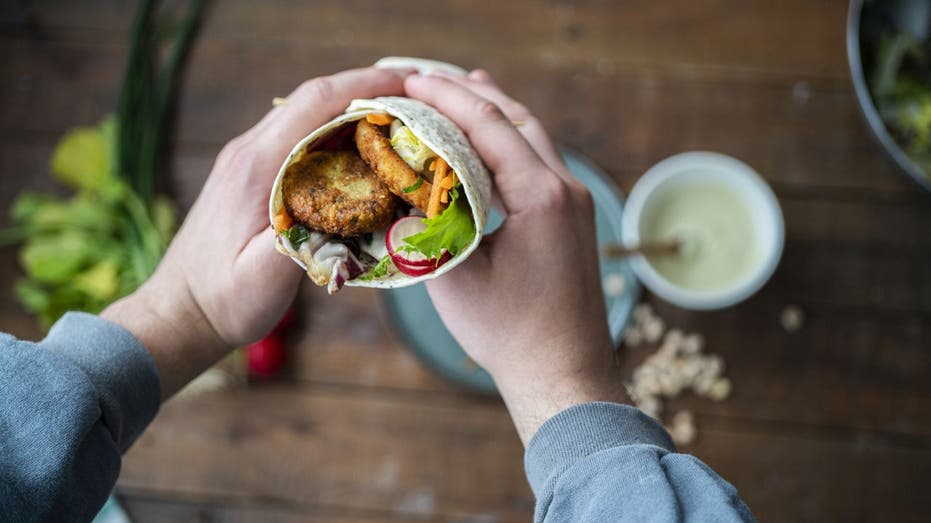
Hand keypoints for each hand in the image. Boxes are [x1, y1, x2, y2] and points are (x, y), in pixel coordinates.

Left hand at [103, 67, 409, 398]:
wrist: (182, 309)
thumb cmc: (222, 299)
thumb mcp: (261, 279)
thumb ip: (300, 242)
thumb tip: (350, 212)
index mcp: (257, 166)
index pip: (315, 103)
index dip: (366, 86)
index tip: (410, 83)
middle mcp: (251, 150)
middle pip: (315, 98)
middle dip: (369, 88)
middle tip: (420, 97)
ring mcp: (250, 157)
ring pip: (308, 113)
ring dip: (355, 106)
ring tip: (403, 116)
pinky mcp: (255, 171)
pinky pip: (301, 134)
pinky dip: (339, 129)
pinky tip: (366, 146)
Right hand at [405, 71, 627, 443]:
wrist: (563, 373)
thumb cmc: (510, 334)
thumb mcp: (453, 278)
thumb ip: (427, 227)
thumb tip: (402, 190)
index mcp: (541, 197)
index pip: (490, 125)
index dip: (446, 96)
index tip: (409, 80)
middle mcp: (566, 188)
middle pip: (516, 117)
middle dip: (469, 91)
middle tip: (425, 77)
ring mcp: (575, 201)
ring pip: (532, 134)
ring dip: (493, 110)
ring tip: (458, 87)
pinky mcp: (571, 216)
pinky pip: (540, 160)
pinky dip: (510, 139)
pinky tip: (490, 138)